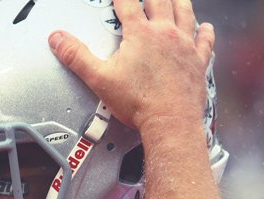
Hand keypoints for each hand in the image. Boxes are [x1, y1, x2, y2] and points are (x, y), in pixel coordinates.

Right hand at [48, 0, 213, 133]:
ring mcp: (185, 46)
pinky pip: (205, 40)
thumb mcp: (99, 78)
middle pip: (160, 1)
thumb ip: (76, 56)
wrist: (170, 121)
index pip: (128, 3)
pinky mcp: (198, 61)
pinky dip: (205, 31)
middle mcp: (165, 34)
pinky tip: (205, 27)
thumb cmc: (139, 102)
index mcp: (141, 34)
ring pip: (185, 13)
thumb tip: (58, 39)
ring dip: (179, 2)